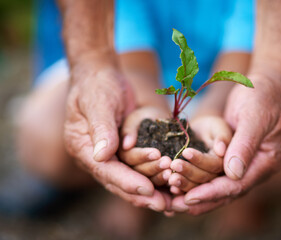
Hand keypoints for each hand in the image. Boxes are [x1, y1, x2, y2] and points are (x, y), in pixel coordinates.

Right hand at [64, 62, 169, 210]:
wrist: (102, 76)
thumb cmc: (98, 85)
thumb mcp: (99, 102)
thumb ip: (101, 128)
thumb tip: (101, 157)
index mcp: (82, 147)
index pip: (105, 170)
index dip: (126, 181)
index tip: (147, 190)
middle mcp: (93, 156)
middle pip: (117, 181)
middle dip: (141, 194)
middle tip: (164, 206)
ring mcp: (107, 155)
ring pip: (128, 179)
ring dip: (149, 190)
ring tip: (171, 201)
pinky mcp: (121, 151)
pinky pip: (136, 169)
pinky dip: (151, 178)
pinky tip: (169, 186)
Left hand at [171, 74, 280, 214]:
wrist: (266, 84)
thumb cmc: (263, 96)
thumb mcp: (255, 117)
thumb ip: (245, 144)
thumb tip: (233, 174)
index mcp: (265, 162)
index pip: (237, 185)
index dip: (212, 192)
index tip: (190, 198)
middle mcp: (254, 169)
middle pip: (225, 192)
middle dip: (199, 199)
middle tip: (173, 206)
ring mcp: (243, 164)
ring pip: (216, 186)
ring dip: (194, 192)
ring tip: (171, 200)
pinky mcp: (230, 157)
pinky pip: (212, 173)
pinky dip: (195, 180)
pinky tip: (177, 184)